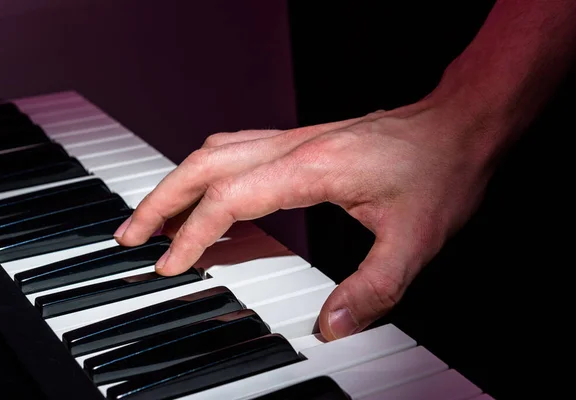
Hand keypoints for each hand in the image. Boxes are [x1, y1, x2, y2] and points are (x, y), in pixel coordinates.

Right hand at [113, 98, 495, 340]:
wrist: (456, 126)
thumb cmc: (437, 171)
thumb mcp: (413, 240)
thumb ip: (372, 289)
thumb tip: (333, 326)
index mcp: (311, 167)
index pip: (229, 198)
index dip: (192, 234)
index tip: (171, 265)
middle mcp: (292, 146)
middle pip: (203, 164)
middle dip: (160, 201)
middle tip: (130, 235)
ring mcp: (293, 139)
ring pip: (214, 152)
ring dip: (177, 182)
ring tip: (153, 217)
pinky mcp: (300, 142)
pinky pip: (235, 151)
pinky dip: (206, 174)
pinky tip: (206, 195)